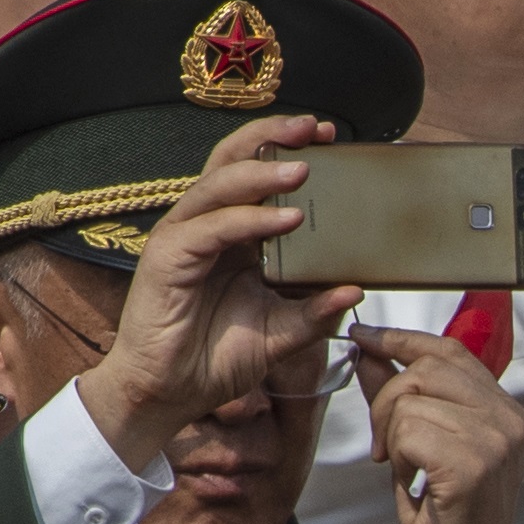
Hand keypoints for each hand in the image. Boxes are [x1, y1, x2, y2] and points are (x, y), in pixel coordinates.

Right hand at [84, 115, 352, 474]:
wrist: (167, 395)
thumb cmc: (215, 359)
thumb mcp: (280, 334)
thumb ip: (315, 312)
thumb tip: (356, 290)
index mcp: (232, 236)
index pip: (257, 177)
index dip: (288, 151)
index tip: (329, 137)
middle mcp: (206, 227)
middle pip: (232, 162)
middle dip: (273, 138)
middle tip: (316, 128)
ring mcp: (183, 239)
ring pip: (219, 185)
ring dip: (263, 171)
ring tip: (306, 167)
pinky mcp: (167, 259)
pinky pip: (212, 229)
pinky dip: (249, 220)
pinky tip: (286, 219)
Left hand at [349, 325, 523, 523]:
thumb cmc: (446, 513)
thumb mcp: (421, 444)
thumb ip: (401, 396)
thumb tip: (371, 353)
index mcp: (504, 410)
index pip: (450, 351)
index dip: (402, 340)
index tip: (365, 338)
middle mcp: (508, 418)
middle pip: (425, 370)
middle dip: (387, 400)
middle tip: (382, 441)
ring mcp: (494, 440)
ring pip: (411, 402)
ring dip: (392, 436)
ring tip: (404, 467)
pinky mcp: (472, 464)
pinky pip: (410, 432)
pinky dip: (399, 457)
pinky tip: (412, 481)